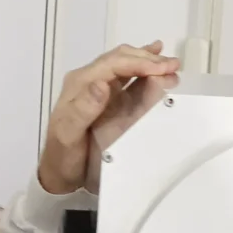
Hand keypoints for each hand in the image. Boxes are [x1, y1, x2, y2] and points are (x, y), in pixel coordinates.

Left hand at [37, 42, 180, 195]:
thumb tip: (102, 85)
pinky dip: (144, 71)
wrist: (58, 173)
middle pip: (121, 59)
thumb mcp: (68, 134)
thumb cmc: (63, 156)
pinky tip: (156, 66)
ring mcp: (99, 89)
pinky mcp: (108, 99)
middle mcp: (89, 80)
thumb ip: (83, 109)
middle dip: (148, 59)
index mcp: (80, 83)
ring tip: (172, 65)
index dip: (139, 62)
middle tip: (174, 65)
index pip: (113, 64)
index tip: (162, 68)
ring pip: (126, 65)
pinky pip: (128, 79)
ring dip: (149, 62)